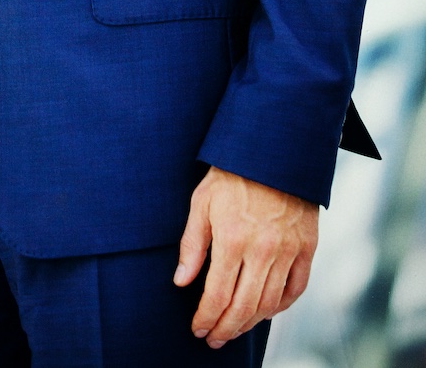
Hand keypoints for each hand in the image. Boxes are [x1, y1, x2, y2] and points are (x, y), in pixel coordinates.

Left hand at [174, 166, 317, 347]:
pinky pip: (296, 289)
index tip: (198, 329)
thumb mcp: (202, 202)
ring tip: (235, 328)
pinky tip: (266, 310)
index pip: (217, 296)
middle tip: (214, 338)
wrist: (273, 150)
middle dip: (225, 329)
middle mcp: (263, 250)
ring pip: (270, 304)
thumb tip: (181, 282)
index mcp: (232, 239)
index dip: (206, 319)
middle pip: (244, 307)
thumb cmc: (231, 174)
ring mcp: (288, 250)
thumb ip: (192, 245)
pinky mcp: (307, 247)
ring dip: (251, 323)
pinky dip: (281, 306)